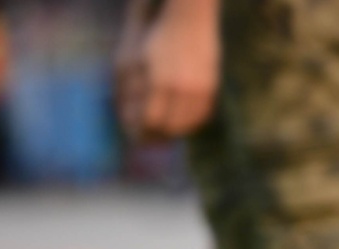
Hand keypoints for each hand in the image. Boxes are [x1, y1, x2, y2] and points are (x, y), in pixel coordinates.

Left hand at [115, 0, 220, 142]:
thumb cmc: (156, 36)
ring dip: (175, 132)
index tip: (135, 137)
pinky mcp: (212, 87)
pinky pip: (202, 115)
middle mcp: (181, 89)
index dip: (141, 133)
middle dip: (158, 137)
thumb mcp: (135, 59)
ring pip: (188, 124)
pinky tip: (182, 121)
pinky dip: (191, 123)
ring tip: (164, 133)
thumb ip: (130, 89)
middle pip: (170, 128)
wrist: (190, 19)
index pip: (150, 121)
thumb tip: (127, 117)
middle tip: (148, 140)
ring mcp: (200, 89)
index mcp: (160, 82)